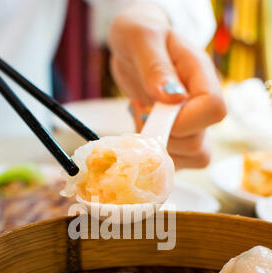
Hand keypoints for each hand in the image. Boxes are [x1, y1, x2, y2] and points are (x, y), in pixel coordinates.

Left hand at [109, 2, 226, 169]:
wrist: (132, 46)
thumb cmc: (138, 36)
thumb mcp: (141, 39)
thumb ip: (156, 67)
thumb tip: (172, 98)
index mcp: (201, 76)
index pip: (213, 110)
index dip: (184, 122)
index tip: (153, 113)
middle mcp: (201, 104)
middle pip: (198, 142)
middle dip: (162, 136)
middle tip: (140, 111)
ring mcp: (192, 124)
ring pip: (192, 157)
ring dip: (158, 148)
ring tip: (140, 118)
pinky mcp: (178, 138)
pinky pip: (176, 162)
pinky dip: (154, 156)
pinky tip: (142, 130)